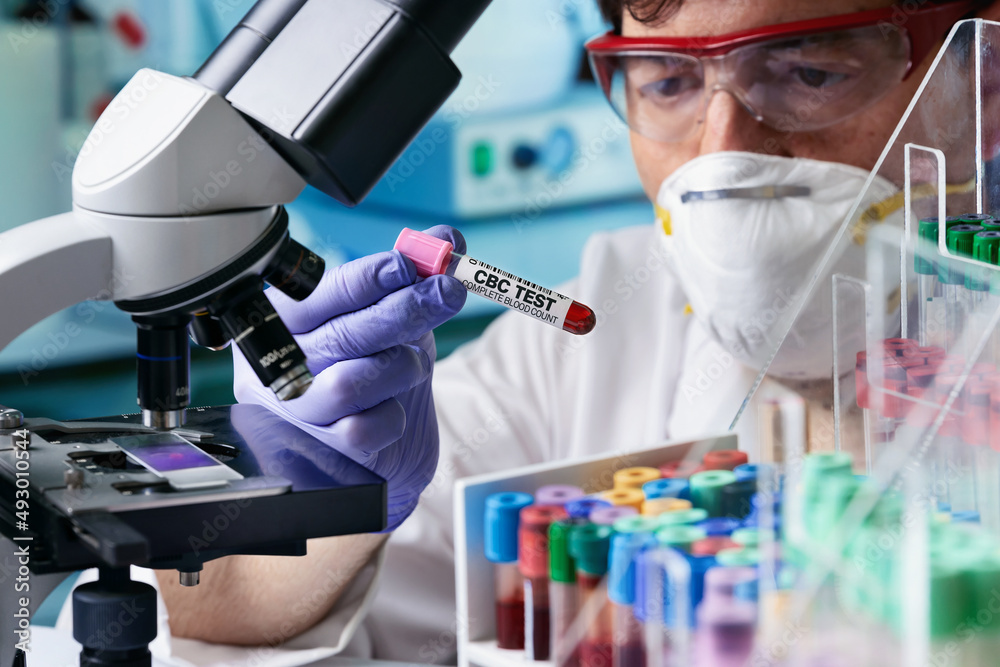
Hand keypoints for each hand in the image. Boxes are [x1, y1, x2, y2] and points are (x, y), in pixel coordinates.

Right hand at [233, 226, 466, 529]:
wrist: (385, 447)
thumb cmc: (379, 369)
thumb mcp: (396, 317)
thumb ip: (415, 277)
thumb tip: (446, 239)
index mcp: (285, 322)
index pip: (315, 296)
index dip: (364, 280)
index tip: (408, 265)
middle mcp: (281, 366)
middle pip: (340, 335)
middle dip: (402, 309)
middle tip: (448, 292)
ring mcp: (298, 412)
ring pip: (348, 384)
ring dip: (400, 367)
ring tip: (414, 364)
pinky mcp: (323, 451)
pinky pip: (363, 429)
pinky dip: (393, 416)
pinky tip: (395, 409)